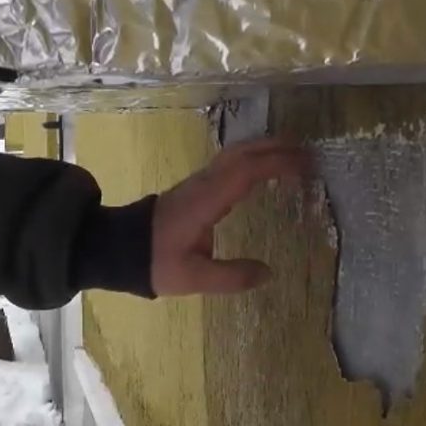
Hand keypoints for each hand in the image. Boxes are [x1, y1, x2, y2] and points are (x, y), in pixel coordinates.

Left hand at [150, 137, 309, 296]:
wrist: (116, 248)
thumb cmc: (155, 262)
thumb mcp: (194, 277)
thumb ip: (232, 276)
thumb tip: (269, 273)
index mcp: (206, 200)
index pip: (246, 171)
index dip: (278, 164)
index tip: (307, 166)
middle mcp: (203, 184)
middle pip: (242, 153)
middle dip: (277, 148)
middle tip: (309, 154)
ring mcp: (197, 183)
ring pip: (234, 154)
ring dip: (264, 150)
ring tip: (293, 156)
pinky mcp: (193, 188)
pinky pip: (227, 164)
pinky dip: (251, 161)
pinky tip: (262, 172)